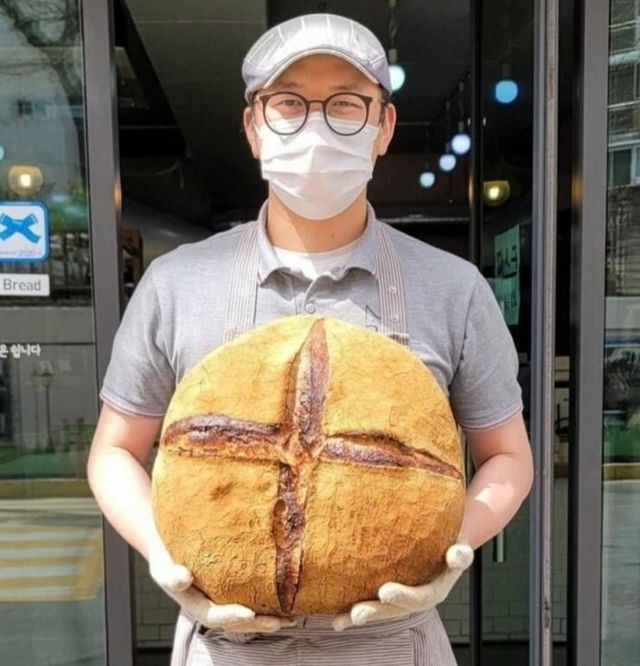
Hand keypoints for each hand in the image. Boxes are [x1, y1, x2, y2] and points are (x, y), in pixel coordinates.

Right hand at [148, 535, 295, 632]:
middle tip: (281, 621)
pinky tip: (288, 598)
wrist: (168, 544)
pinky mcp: (233, 588)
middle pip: (237, 621)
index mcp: (195, 605)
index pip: (215, 616)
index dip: (232, 616)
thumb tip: (184, 578)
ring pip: (248, 613)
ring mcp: (223, 599)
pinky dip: (269, 602)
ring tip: (292, 617)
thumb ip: (170, 575)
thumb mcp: (162, 565)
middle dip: (259, 623)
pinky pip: (252, 597)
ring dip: (269, 617)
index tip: (249, 615)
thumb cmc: (166, 555)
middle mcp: (211, 606)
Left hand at [332, 540, 473, 631]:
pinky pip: (371, 603)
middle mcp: (417, 598)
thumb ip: (460, 554)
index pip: (420, 597)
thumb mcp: (459, 546)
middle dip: (376, 612)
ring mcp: (401, 598)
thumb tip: (456, 555)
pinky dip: (352, 614)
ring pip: (381, 611)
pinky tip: (336, 621)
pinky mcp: (387, 593)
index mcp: (435, 590)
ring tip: (342, 620)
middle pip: (396, 610)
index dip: (404, 597)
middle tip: (358, 613)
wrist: (443, 541)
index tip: (384, 591)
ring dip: (362, 616)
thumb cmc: (450, 541)